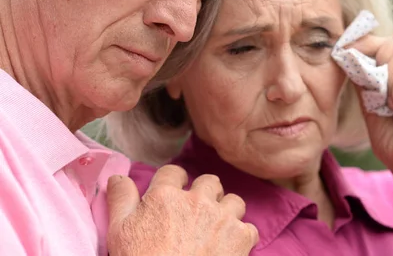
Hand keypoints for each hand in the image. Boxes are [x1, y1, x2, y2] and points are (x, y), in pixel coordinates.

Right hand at [106, 165, 257, 255]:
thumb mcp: (119, 232)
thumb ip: (120, 199)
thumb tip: (117, 176)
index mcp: (166, 196)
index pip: (174, 172)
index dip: (174, 182)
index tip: (174, 194)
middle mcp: (197, 200)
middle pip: (209, 182)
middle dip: (205, 193)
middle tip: (198, 212)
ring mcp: (221, 217)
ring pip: (233, 201)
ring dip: (226, 212)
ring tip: (217, 228)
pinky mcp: (240, 237)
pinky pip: (249, 228)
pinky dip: (241, 237)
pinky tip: (230, 248)